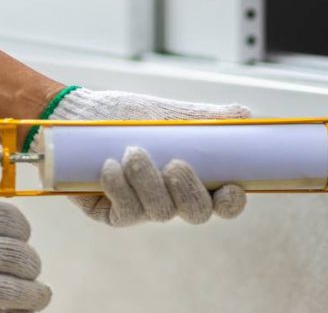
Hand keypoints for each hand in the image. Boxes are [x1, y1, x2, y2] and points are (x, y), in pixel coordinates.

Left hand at [32, 88, 249, 225]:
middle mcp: (173, 198)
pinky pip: (126, 212)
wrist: (81, 114)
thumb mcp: (171, 113)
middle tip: (175, 164)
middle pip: (197, 214)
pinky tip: (109, 167)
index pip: (224, 202)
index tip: (230, 187)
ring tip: (132, 151)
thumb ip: (208, 118)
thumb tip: (246, 115)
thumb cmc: (129, 113)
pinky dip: (120, 188)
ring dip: (149, 182)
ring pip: (160, 212)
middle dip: (189, 192)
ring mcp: (144, 209)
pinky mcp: (113, 214)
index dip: (232, 202)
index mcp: (196, 177)